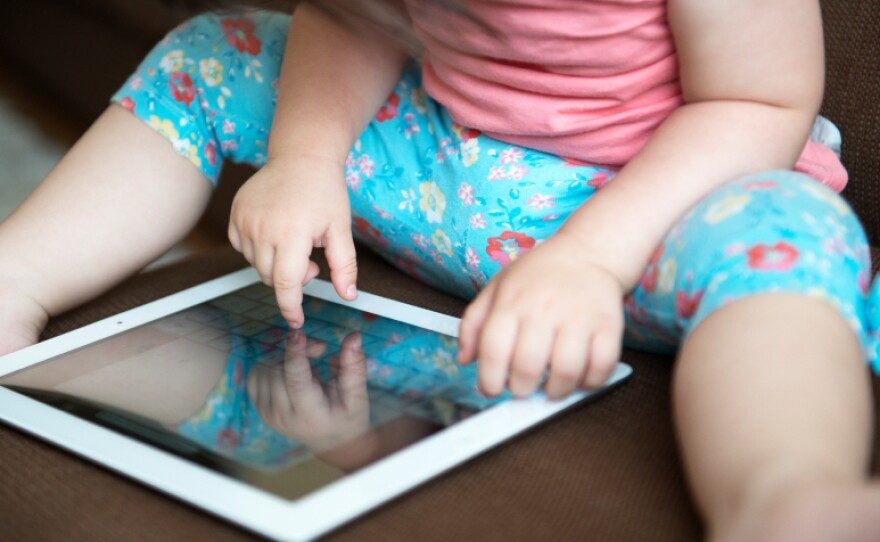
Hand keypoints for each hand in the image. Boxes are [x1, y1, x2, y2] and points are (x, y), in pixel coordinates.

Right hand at [228, 155, 357, 327]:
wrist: (302, 157)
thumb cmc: (325, 192)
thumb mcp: (340, 229)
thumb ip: (344, 266)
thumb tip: (348, 296)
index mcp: (292, 233)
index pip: (286, 284)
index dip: (291, 307)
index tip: (296, 321)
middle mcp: (263, 228)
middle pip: (271, 278)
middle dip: (292, 279)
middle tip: (312, 260)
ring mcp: (245, 220)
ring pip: (256, 265)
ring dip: (276, 265)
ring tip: (296, 243)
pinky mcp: (235, 214)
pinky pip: (242, 248)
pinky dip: (259, 251)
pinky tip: (277, 234)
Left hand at [247, 331, 370, 452]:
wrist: (331, 441)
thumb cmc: (347, 416)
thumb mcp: (357, 394)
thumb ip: (354, 366)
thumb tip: (353, 337)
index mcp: (310, 415)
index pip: (296, 381)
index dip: (295, 353)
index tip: (299, 332)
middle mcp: (283, 417)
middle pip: (277, 371)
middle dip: (296, 351)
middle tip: (320, 348)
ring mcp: (268, 414)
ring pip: (264, 370)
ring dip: (284, 356)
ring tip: (307, 360)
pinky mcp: (260, 407)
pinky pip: (255, 376)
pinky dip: (270, 364)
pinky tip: (289, 367)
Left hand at [458, 233, 624, 398]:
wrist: (586, 251)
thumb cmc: (538, 275)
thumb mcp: (497, 288)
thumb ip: (473, 323)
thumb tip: (464, 360)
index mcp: (511, 302)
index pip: (493, 351)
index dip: (488, 381)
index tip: (491, 389)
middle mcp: (544, 309)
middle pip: (528, 368)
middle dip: (521, 390)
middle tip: (523, 387)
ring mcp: (579, 317)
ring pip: (567, 372)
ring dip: (556, 391)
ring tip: (550, 387)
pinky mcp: (608, 324)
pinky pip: (602, 366)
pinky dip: (590, 382)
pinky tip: (579, 377)